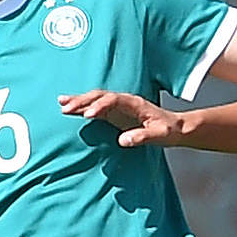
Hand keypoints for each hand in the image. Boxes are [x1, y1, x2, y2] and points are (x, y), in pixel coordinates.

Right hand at [58, 90, 182, 146]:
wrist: (175, 127)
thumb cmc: (168, 130)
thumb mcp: (159, 135)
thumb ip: (142, 137)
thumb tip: (123, 140)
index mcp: (135, 103)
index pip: (113, 100)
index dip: (100, 106)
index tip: (88, 115)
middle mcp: (124, 101)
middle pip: (100, 96)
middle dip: (83, 101)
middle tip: (66, 108)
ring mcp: (118, 106)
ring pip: (95, 99)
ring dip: (79, 101)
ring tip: (62, 103)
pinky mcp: (114, 113)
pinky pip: (95, 107)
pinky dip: (82, 106)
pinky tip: (68, 107)